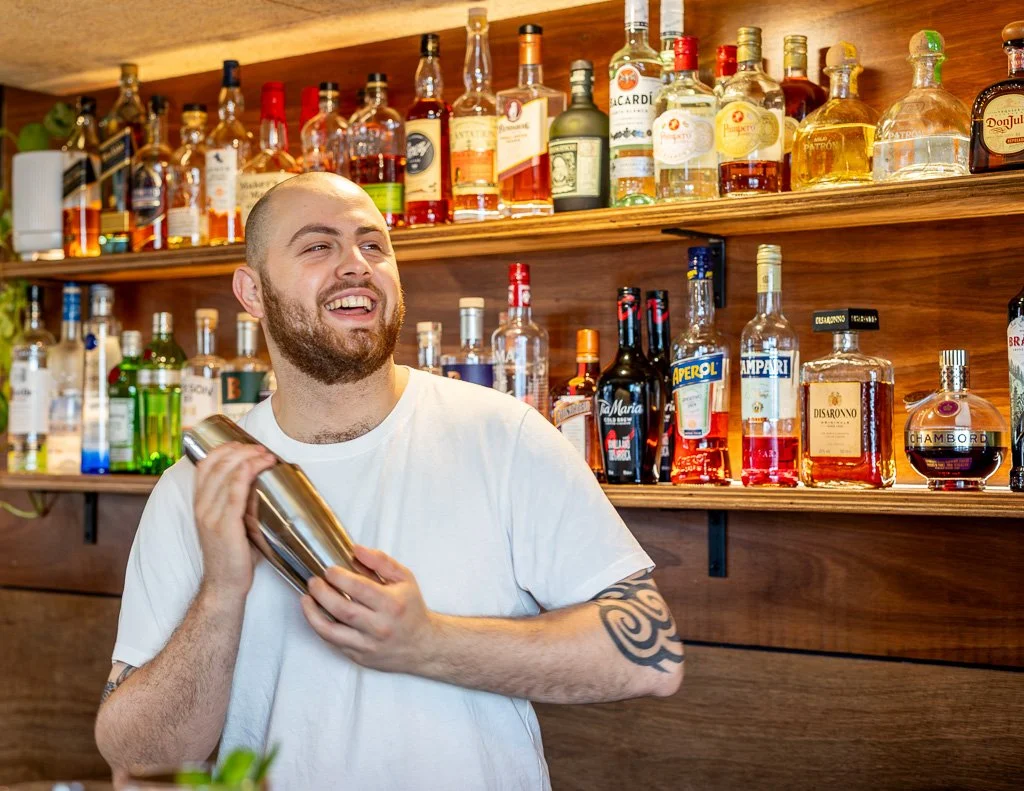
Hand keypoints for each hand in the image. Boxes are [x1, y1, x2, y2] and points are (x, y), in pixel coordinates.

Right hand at [193, 442, 276, 599]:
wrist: (224, 586)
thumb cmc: (233, 556)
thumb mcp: (231, 524)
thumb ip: (239, 504)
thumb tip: (260, 484)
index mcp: (200, 505)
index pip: (204, 466)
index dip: (223, 450)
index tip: (243, 444)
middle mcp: (201, 507)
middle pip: (216, 465)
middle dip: (239, 450)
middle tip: (260, 448)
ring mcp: (211, 516)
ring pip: (226, 474)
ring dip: (248, 458)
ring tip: (266, 455)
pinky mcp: (224, 526)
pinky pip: (234, 492)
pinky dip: (247, 474)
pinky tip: (259, 466)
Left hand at [302, 545, 437, 673]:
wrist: (422, 645)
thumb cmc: (411, 608)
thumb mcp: (404, 579)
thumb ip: (380, 561)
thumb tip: (356, 549)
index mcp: (392, 604)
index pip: (359, 588)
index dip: (339, 577)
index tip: (329, 570)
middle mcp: (380, 626)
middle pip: (342, 609)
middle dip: (322, 592)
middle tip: (314, 581)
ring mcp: (368, 644)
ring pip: (331, 631)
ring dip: (313, 613)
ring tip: (306, 598)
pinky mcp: (360, 657)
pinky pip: (333, 642)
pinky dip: (320, 627)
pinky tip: (315, 615)